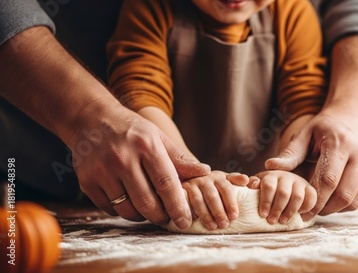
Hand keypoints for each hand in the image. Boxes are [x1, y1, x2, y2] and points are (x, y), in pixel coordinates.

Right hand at [74, 109, 210, 228]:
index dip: (177, 206)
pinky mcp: (86, 181)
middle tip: (167, 218)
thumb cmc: (132, 130)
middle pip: (147, 201)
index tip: (185, 220)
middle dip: (161, 216)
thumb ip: (180, 158)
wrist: (91, 119)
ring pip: (127, 209)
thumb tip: (205, 172)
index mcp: (145, 145)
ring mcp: (101, 170)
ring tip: (149, 209)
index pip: (166, 183)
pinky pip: (110, 208)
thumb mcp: (158, 137)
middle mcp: (122, 157)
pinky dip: (122, 210)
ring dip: (142, 216)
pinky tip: (129, 201)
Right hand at [182, 171, 240, 229]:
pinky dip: (189, 211)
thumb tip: (246, 180)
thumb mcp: (225, 181)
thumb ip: (235, 180)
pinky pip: (184, 201)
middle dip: (219, 211)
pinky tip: (193, 221)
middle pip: (212, 196)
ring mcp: (191, 183)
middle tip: (224, 225)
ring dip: (205, 215)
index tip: (234, 216)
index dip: (231, 203)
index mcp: (219, 177)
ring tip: (212, 226)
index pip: (226, 189)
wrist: (190, 177)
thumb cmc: (213, 185)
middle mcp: (205, 178)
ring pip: (198, 200)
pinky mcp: (180, 190)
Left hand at [249, 170, 316, 223]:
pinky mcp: (310, 188)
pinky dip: (307, 208)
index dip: (266, 201)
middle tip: (272, 221)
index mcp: (272, 175)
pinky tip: (300, 217)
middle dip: (277, 209)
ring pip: (298, 197)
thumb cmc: (267, 189)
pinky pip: (312, 197)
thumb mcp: (258, 185)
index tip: (263, 214)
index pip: (269, 186)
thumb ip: (253, 184)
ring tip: (283, 221)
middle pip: (283, 193)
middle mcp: (287, 176)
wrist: (283, 184)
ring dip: (290, 211)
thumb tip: (253, 184)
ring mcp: (299, 182)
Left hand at [265, 108, 357, 219]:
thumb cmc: (325, 127)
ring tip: (320, 207)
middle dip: (324, 209)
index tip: (301, 211)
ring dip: (335, 209)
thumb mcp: (305, 134)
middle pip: (344, 194)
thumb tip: (269, 167)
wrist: (355, 115)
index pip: (329, 179)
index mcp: (340, 143)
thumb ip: (290, 153)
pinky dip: (346, 204)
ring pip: (354, 200)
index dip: (315, 199)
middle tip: (309, 213)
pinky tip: (332, 199)